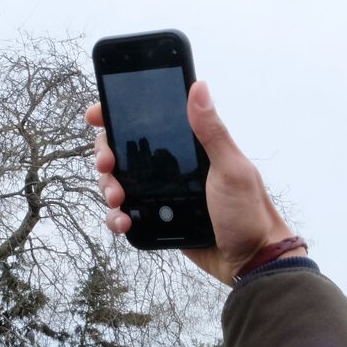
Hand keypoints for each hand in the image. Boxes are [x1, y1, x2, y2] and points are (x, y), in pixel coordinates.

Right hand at [87, 81, 302, 284]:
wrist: (250, 261)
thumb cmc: (249, 212)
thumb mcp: (231, 169)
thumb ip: (211, 132)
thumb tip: (198, 86)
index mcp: (189, 147)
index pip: (148, 123)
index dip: (117, 115)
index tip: (96, 115)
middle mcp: (171, 167)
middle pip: (123, 152)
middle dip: (106, 154)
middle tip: (107, 164)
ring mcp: (162, 194)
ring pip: (119, 183)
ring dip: (108, 187)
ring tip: (117, 199)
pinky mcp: (158, 220)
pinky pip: (126, 214)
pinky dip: (117, 217)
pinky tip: (122, 222)